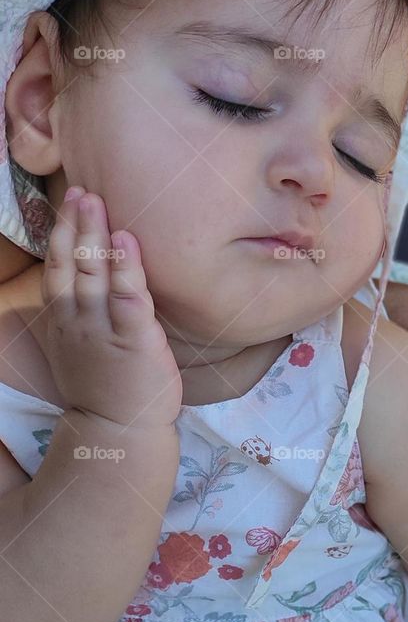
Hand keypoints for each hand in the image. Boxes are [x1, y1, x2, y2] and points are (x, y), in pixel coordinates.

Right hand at [42, 185, 181, 429]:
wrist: (118, 430)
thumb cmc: (107, 388)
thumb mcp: (81, 347)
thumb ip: (83, 315)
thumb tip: (91, 283)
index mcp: (65, 321)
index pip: (58, 269)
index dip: (62, 234)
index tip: (68, 203)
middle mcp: (79, 320)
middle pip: (72, 264)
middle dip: (74, 224)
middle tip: (81, 191)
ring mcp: (104, 329)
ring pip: (94, 274)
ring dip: (94, 235)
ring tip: (96, 202)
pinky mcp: (135, 337)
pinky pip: (128, 296)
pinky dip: (127, 266)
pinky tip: (127, 239)